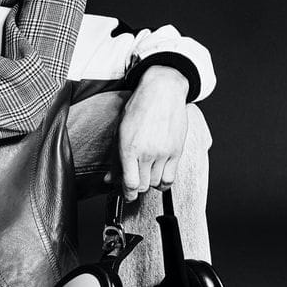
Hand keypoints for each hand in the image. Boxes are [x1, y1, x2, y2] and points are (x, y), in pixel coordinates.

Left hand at [105, 66, 188, 201]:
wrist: (162, 91)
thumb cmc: (138, 108)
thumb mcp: (119, 132)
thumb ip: (115, 159)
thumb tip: (109, 180)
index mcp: (129, 148)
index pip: (130, 183)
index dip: (127, 194)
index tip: (126, 195)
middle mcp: (147, 152)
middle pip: (143, 186)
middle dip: (136, 188)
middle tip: (133, 183)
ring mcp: (164, 153)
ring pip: (157, 184)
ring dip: (150, 183)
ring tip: (145, 175)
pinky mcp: (177, 151)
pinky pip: (171, 178)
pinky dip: (164, 182)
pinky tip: (158, 176)